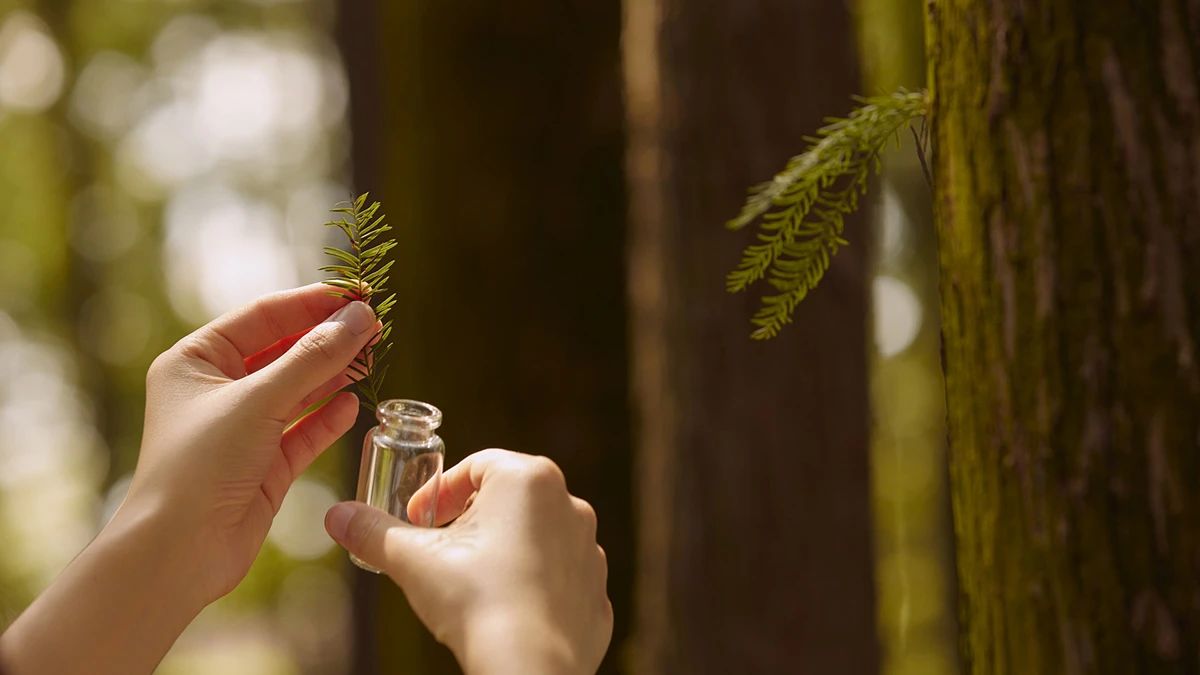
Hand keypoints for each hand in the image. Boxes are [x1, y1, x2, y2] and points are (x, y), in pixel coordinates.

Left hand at [125, 283, 378, 602]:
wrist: (179, 552)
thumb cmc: (200, 467)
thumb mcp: (259, 402)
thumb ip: (314, 358)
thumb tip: (360, 318)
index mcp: (195, 361)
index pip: (263, 317)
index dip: (312, 303)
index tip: (358, 294)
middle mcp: (217, 391)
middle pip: (283, 351)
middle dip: (328, 339)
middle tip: (374, 326)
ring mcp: (242, 429)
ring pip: (298, 390)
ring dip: (333, 375)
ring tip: (372, 358)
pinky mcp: (264, 465)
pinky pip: (303, 431)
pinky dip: (328, 417)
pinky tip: (353, 403)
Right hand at [324, 449, 611, 674]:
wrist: (528, 668)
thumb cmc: (476, 601)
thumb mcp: (412, 561)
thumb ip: (373, 532)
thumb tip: (338, 516)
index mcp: (530, 479)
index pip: (477, 466)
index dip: (441, 491)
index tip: (419, 518)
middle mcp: (570, 505)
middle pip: (508, 500)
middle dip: (472, 520)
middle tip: (440, 549)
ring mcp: (590, 550)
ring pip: (536, 538)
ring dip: (505, 551)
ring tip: (471, 582)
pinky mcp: (596, 591)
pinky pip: (558, 578)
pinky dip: (532, 587)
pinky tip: (505, 609)